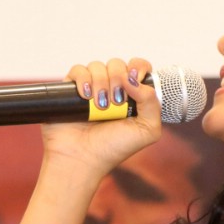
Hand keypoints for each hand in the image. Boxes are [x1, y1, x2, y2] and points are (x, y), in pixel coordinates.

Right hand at [38, 57, 162, 179]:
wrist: (82, 159)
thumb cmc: (114, 148)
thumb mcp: (147, 130)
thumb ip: (152, 103)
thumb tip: (133, 79)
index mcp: (132, 96)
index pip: (138, 67)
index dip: (138, 67)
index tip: (134, 77)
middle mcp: (112, 89)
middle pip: (118, 64)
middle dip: (118, 79)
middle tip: (115, 102)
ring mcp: (92, 89)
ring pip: (98, 66)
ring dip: (101, 83)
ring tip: (99, 106)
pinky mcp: (71, 90)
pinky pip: (78, 70)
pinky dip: (83, 79)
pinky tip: (85, 96)